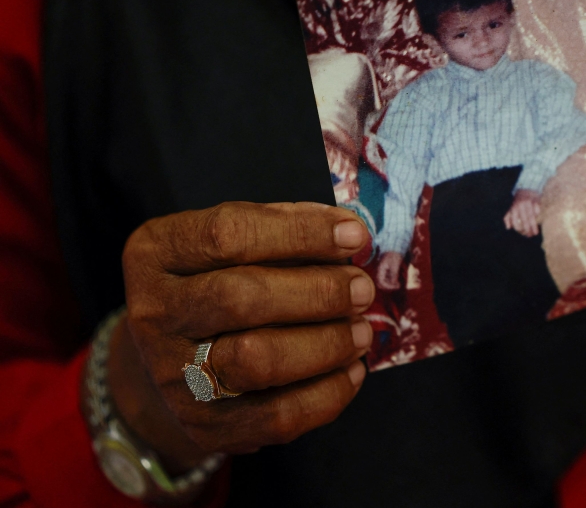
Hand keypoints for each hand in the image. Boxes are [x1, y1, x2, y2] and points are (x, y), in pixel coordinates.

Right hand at [108, 202, 374, 470]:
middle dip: (317, 293)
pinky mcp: (203, 426)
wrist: (175, 360)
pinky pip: (275, 416)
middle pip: (240, 299)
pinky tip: (352, 371)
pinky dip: (327, 393)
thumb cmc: (220, 281)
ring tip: (362, 332)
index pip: (228, 234)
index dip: (300, 233)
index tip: (355, 235)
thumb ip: (285, 229)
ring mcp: (172, 375)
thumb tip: (351, 235)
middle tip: (362, 290)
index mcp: (157, 253)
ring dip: (325, 344)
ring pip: (256, 361)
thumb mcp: (235, 242)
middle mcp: (153, 313)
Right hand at [376, 251, 403, 289]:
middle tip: (397, 286)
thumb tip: (394, 284)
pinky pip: (387, 279)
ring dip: (390, 284)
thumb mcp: (395, 265)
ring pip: (384, 282)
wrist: (394, 247)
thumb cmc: (394, 255)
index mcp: (380, 270)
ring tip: (399, 283)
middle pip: (381, 284)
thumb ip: (393, 275)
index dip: (388, 287)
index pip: (381, 283)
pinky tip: (398, 280)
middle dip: (389, 287)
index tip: (397, 286)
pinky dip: (392, 281)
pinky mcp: (386, 271)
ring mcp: (382, 272)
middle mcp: (379, 272)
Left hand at [504, 189, 541, 236]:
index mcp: (514, 208)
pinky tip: (540, 222)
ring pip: (531, 217)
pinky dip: (538, 216)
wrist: (527, 188)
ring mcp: (529, 203)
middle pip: (524, 220)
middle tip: (530, 236)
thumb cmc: (518, 201)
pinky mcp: (536, 201)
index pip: (515, 221)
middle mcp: (520, 206)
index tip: (523, 233)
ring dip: (533, 226)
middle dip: (527, 229)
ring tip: (535, 233)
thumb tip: (508, 228)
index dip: (519, 229)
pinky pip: (537, 211)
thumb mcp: (511, 208)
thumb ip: (507, 218)